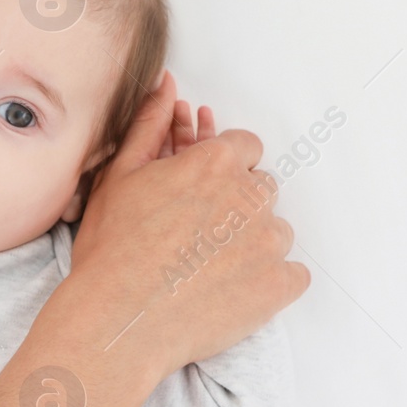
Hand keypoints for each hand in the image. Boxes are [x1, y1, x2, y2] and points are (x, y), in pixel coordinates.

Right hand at [70, 71, 307, 376]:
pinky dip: (274, 283)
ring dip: (256, 244)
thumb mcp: (120, 176)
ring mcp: (269, 242)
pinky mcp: (279, 285)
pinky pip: (294, 276)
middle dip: (239, 207)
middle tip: (200, 238)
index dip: (223, 170)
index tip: (203, 196)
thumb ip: (150, 125)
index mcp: (215, 162)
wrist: (118, 321)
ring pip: (278, 232)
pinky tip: (238, 293)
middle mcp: (250, 196)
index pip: (245, 148)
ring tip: (213, 270)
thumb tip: (166, 85)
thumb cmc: (112, 249)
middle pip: (262, 190)